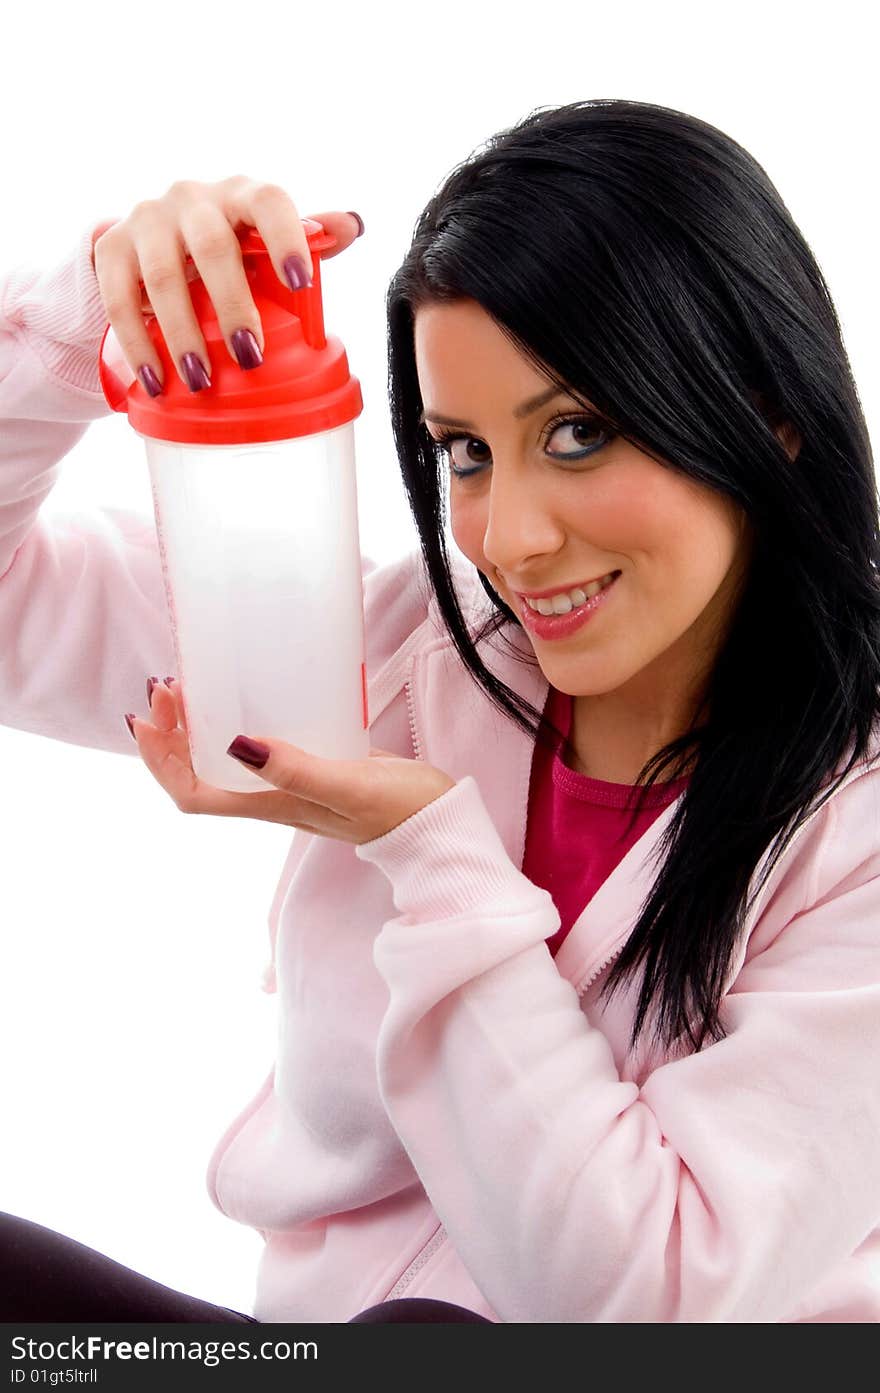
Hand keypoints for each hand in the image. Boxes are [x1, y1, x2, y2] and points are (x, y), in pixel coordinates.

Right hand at [92, 175, 363, 390]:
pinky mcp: (111, 248)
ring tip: (200, 380)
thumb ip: (308, 235)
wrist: (150, 240)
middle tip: (249, 356)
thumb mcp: (264, 239)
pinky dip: (138, 344)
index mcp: (241, 195)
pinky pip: (120, 298)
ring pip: (162, 276)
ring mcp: (147, 220)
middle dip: (231, 305)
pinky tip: (156, 379)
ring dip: (182, 334)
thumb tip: (352, 226)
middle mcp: (192, 198)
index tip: (300, 283)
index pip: (268, 202)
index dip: (286, 238)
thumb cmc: (227, 244)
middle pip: (211, 246)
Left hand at [127, 678, 456, 845]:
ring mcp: (294, 781)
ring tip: (191, 685)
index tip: (149, 717)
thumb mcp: (349, 786)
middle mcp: (273, 796)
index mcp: (273, 805)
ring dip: (198, 726)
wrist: (443, 822)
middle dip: (171, 733)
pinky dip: (239, 720)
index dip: (161, 761)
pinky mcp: (316, 762)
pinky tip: (248, 693)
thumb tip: (237, 746)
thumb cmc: (401, 810)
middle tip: (168, 684)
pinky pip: (260, 745)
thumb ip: (297, 769)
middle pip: (200, 773)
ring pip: (225, 758)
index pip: (194, 793)